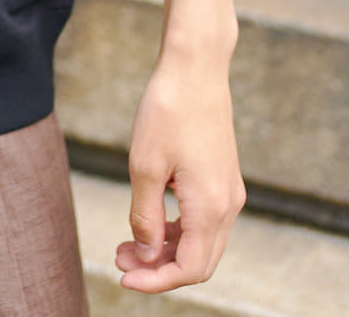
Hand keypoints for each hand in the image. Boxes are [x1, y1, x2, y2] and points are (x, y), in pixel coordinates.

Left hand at [115, 53, 245, 292]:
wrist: (196, 66)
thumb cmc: (168, 110)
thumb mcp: (145, 165)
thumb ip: (145, 215)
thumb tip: (146, 253)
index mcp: (211, 208)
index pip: (188, 269)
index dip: (155, 281)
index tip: (122, 277)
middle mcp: (229, 206)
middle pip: (198, 261)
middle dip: (158, 268)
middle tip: (119, 260)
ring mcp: (228, 191)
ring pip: (201, 242)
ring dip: (166, 248)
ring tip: (126, 244)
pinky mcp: (222, 177)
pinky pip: (203, 219)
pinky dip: (177, 228)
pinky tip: (149, 219)